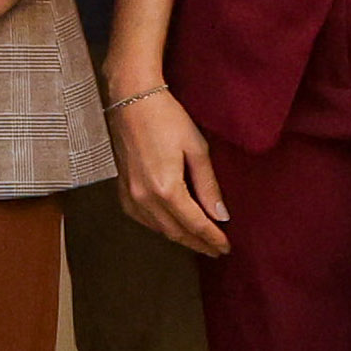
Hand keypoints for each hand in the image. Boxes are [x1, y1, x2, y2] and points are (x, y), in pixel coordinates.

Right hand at [108, 83, 228, 255]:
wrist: (132, 101)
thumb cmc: (167, 119)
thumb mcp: (197, 150)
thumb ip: (208, 186)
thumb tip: (221, 215)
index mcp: (167, 188)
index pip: (195, 224)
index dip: (212, 238)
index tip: (226, 248)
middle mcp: (146, 198)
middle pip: (176, 232)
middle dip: (198, 243)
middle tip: (216, 249)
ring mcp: (131, 196)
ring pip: (159, 229)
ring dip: (180, 237)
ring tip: (198, 240)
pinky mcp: (123, 190)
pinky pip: (143, 220)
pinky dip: (160, 227)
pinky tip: (172, 225)